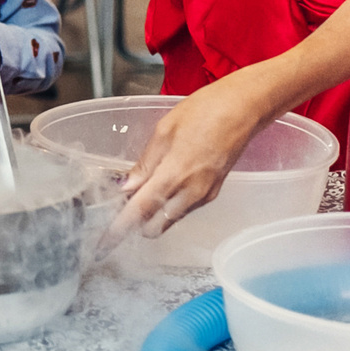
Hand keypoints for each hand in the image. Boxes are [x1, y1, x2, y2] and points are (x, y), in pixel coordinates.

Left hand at [106, 74, 278, 246]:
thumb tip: (126, 186)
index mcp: (174, 175)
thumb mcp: (164, 131)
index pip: (140, 211)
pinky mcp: (213, 193)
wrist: (243, 109)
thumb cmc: (205, 111)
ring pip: (170, 219)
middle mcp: (190, 193)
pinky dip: (169, 205)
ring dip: (153, 215)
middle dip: (136, 223)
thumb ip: (144, 164)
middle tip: (122, 206)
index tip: (105, 241)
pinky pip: (184, 208)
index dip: (120, 228)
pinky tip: (163, 186)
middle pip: (155, 225)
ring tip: (141, 192)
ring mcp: (204, 195)